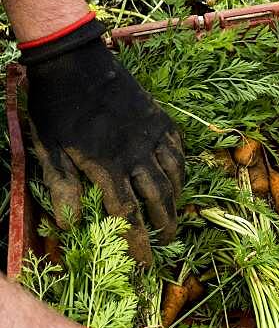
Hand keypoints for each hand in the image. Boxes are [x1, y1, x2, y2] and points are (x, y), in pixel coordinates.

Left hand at [22, 17, 183, 264]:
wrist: (76, 63)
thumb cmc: (57, 109)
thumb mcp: (49, 149)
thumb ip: (62, 186)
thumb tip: (71, 225)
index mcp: (107, 167)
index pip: (127, 215)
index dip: (138, 242)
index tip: (146, 264)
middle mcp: (135, 154)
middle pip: (157, 199)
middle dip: (164, 225)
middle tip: (167, 242)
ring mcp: (150, 134)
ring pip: (172, 175)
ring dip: (175, 199)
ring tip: (173, 215)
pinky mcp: (158, 118)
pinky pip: (177, 149)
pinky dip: (180, 167)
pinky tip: (178, 176)